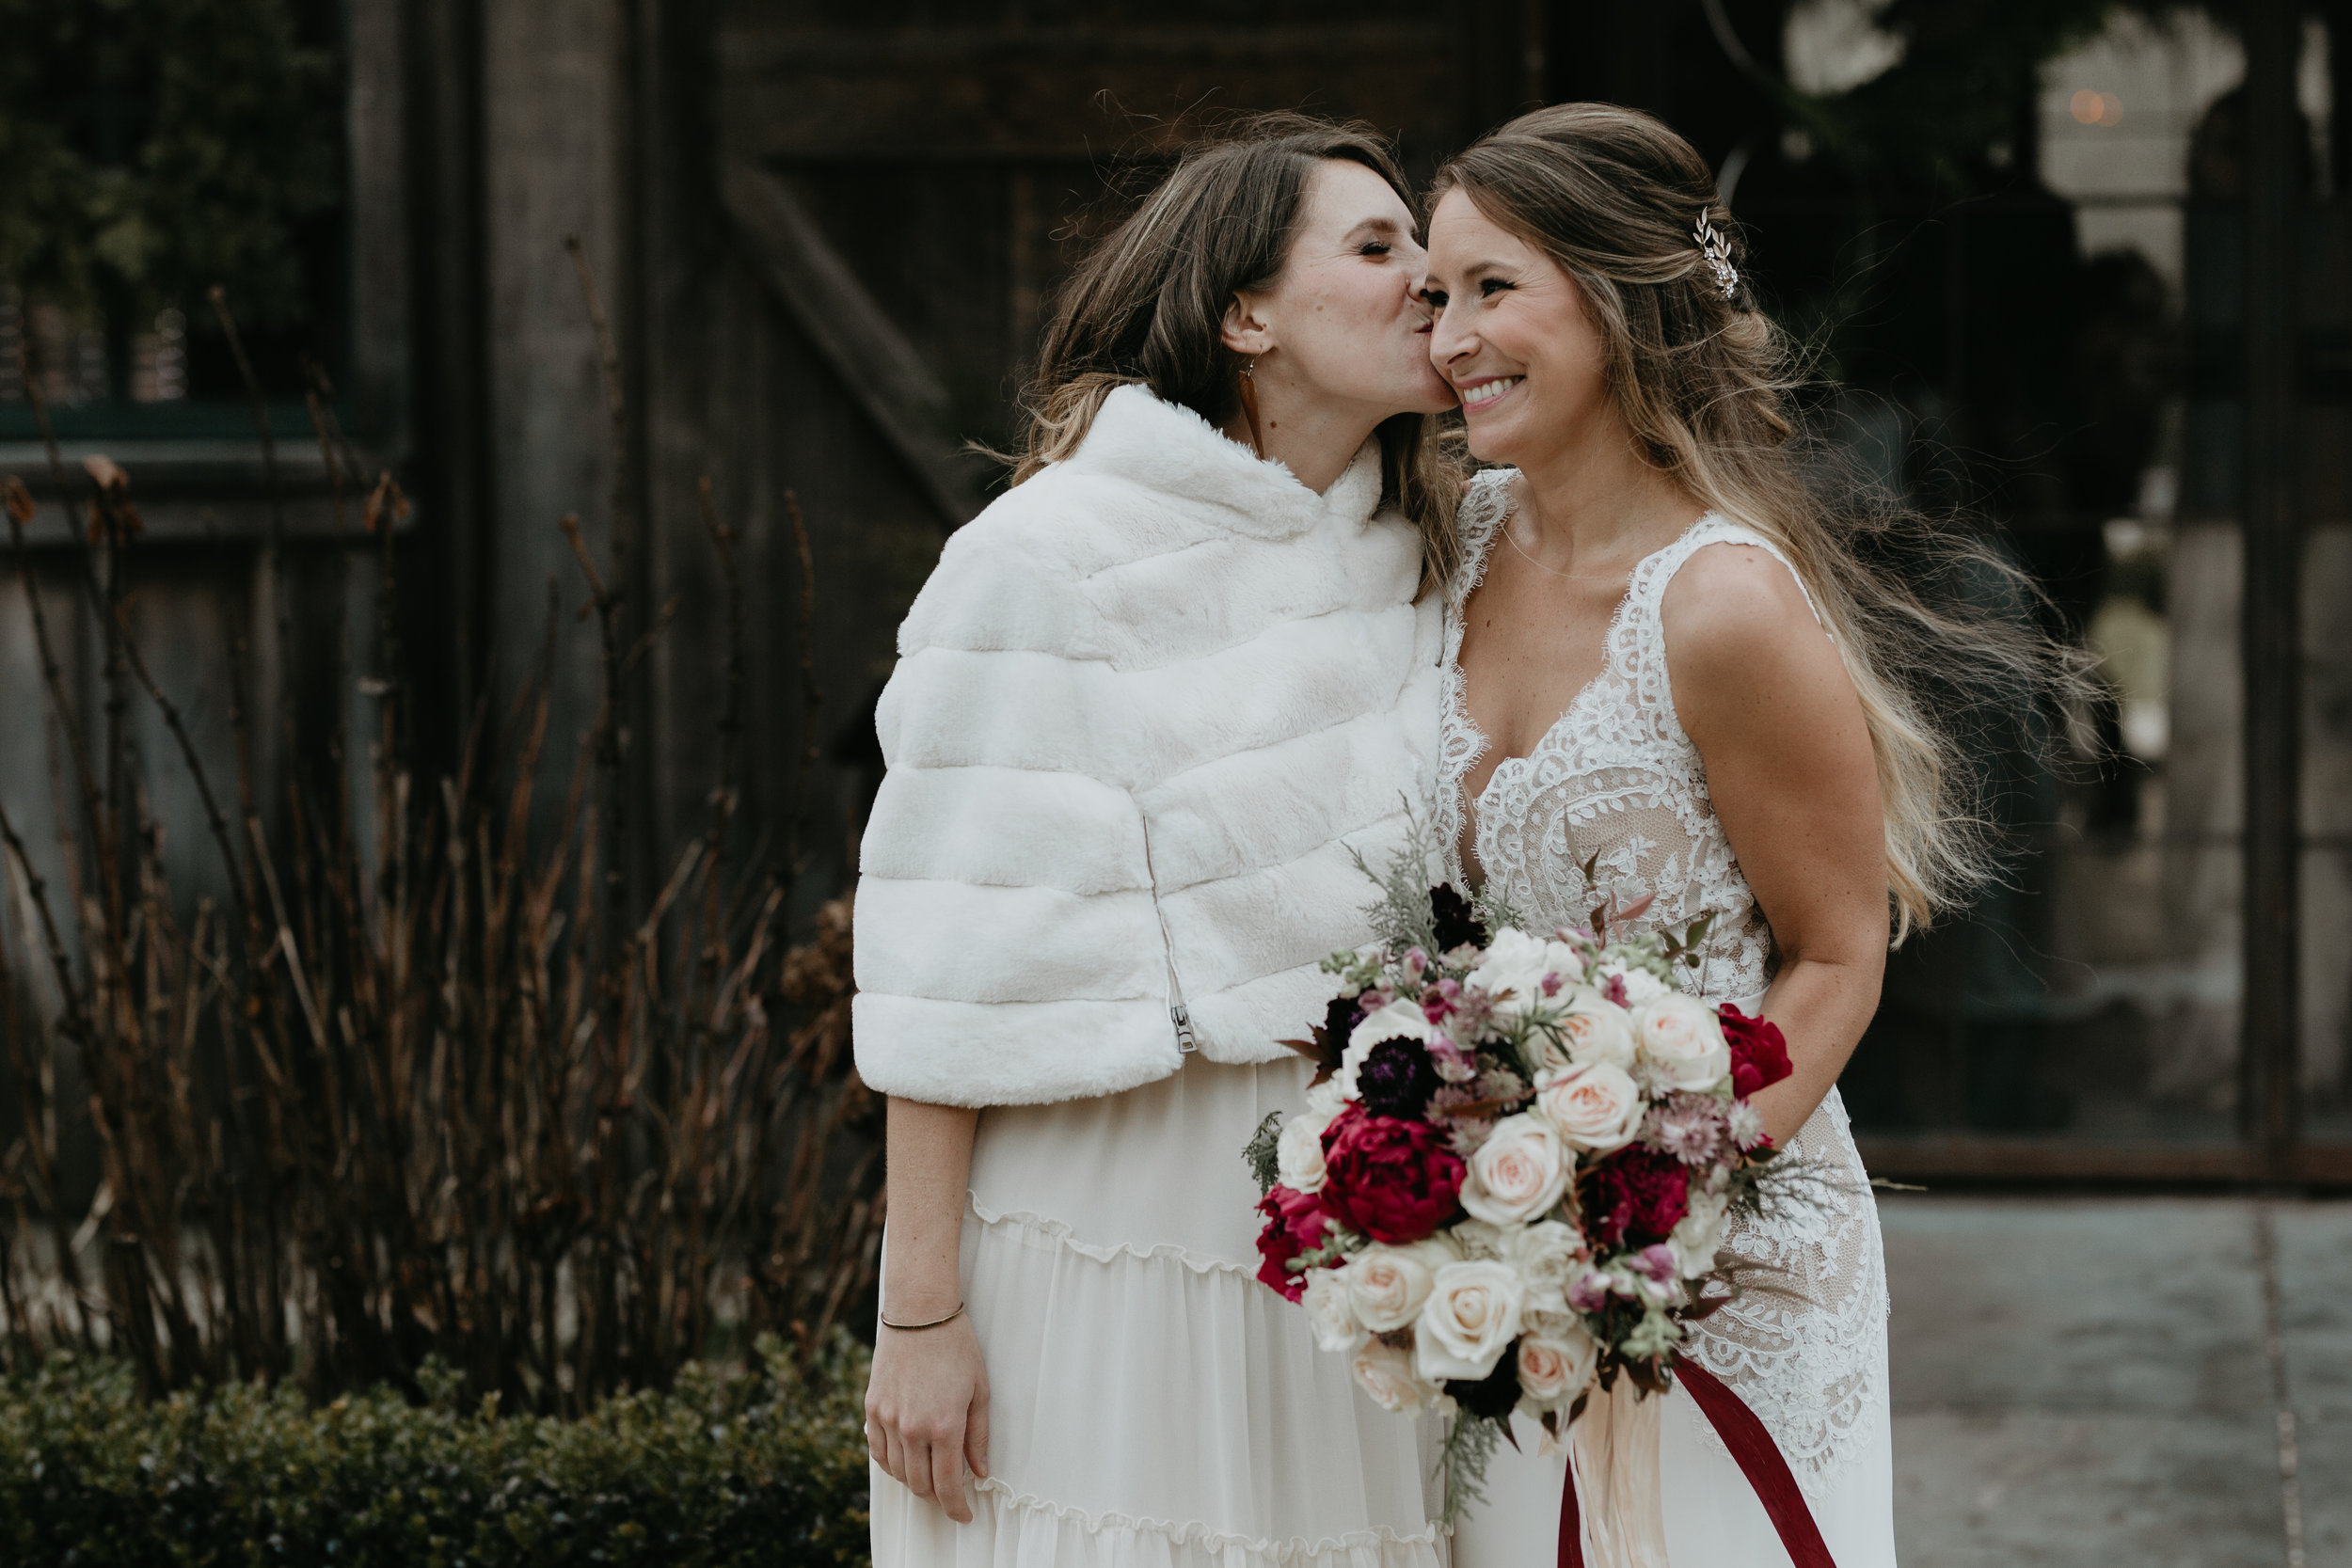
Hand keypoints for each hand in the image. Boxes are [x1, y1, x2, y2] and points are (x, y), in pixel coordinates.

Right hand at [865, 1313, 990, 1522]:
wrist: (919, 1314)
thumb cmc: (957, 1348)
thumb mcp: (979, 1391)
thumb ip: (978, 1436)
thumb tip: (979, 1471)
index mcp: (945, 1425)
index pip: (948, 1485)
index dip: (956, 1507)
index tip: (964, 1515)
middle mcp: (913, 1428)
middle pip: (920, 1485)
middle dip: (937, 1498)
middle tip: (949, 1496)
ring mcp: (888, 1419)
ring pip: (898, 1472)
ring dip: (915, 1482)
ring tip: (930, 1476)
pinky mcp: (872, 1408)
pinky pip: (878, 1452)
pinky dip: (891, 1464)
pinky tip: (905, 1461)